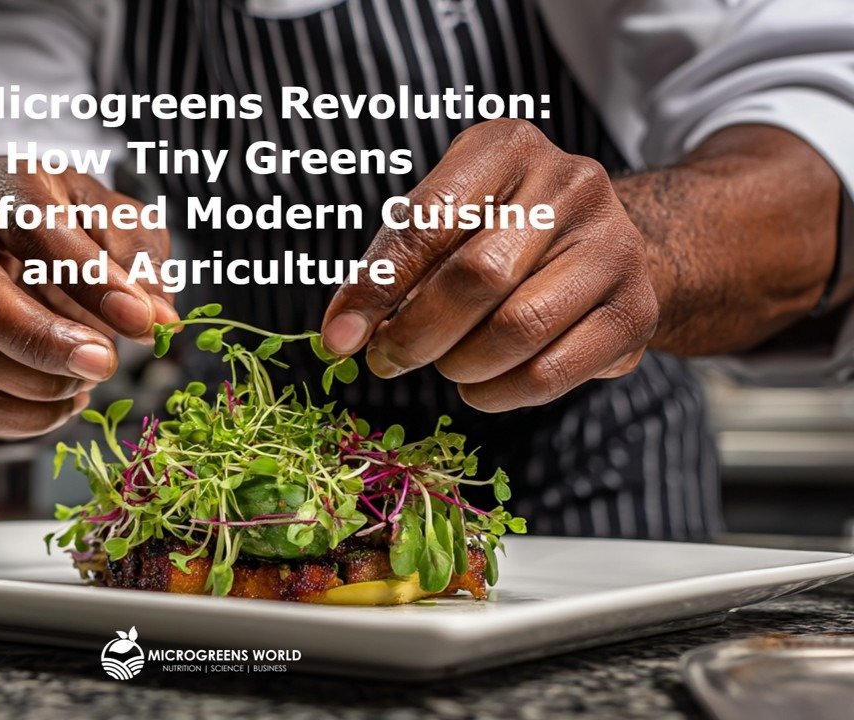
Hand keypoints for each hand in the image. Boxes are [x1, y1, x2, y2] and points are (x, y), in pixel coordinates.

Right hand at [0, 158, 176, 438]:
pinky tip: (68, 399)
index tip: (141, 318)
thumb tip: (160, 317)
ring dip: (41, 381)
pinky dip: (29, 416)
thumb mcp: (113, 221)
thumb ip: (139, 258)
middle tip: (106, 363)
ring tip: (93, 373)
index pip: (31, 225)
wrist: (12, 255)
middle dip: (42, 339)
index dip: (87, 276)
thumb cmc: (70, 229)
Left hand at [321, 119, 658, 411]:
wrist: (605, 245)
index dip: (376, 286)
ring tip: (445, 366)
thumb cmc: (501, 233)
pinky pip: (553, 372)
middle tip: (388, 359)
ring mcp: (613, 244)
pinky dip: (500, 394)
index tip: (340, 336)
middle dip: (416, 333)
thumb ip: (394, 267)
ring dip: (461, 365)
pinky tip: (480, 386)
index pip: (429, 220)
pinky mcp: (636, 308)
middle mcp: (570, 184)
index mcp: (507, 147)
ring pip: (518, 328)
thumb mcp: (446, 223)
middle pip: (476, 277)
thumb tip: (342, 334)